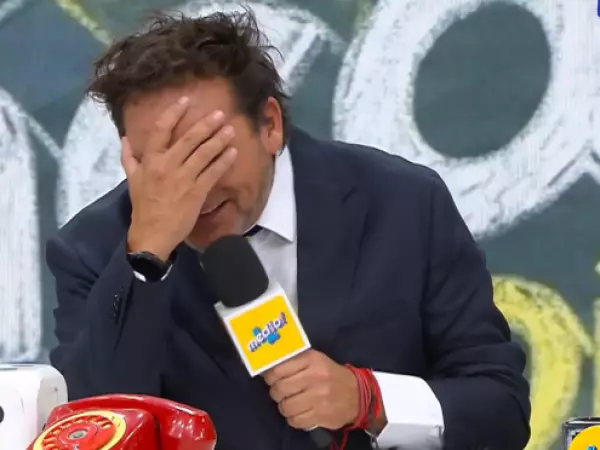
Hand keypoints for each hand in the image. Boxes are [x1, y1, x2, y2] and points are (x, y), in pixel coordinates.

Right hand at [123, 97, 236, 259]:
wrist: (152, 233)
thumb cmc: (143, 207)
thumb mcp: (132, 180)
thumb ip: (129, 158)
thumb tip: (125, 139)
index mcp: (150, 160)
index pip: (162, 129)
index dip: (174, 113)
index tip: (186, 101)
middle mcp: (167, 165)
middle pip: (189, 139)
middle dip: (206, 125)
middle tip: (220, 113)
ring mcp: (183, 179)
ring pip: (204, 154)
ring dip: (219, 140)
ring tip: (230, 130)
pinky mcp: (196, 192)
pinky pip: (213, 173)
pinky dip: (224, 162)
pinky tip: (233, 153)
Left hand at [263, 350, 358, 429]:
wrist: (357, 394)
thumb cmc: (330, 375)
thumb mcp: (315, 360)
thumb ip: (294, 361)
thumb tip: (266, 368)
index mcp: (312, 360)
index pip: (278, 369)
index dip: (269, 376)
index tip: (270, 379)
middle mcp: (315, 377)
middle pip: (280, 389)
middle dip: (276, 393)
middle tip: (280, 392)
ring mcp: (318, 397)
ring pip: (285, 406)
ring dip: (284, 407)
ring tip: (290, 403)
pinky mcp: (321, 415)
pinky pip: (295, 420)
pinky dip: (293, 419)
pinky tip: (299, 413)